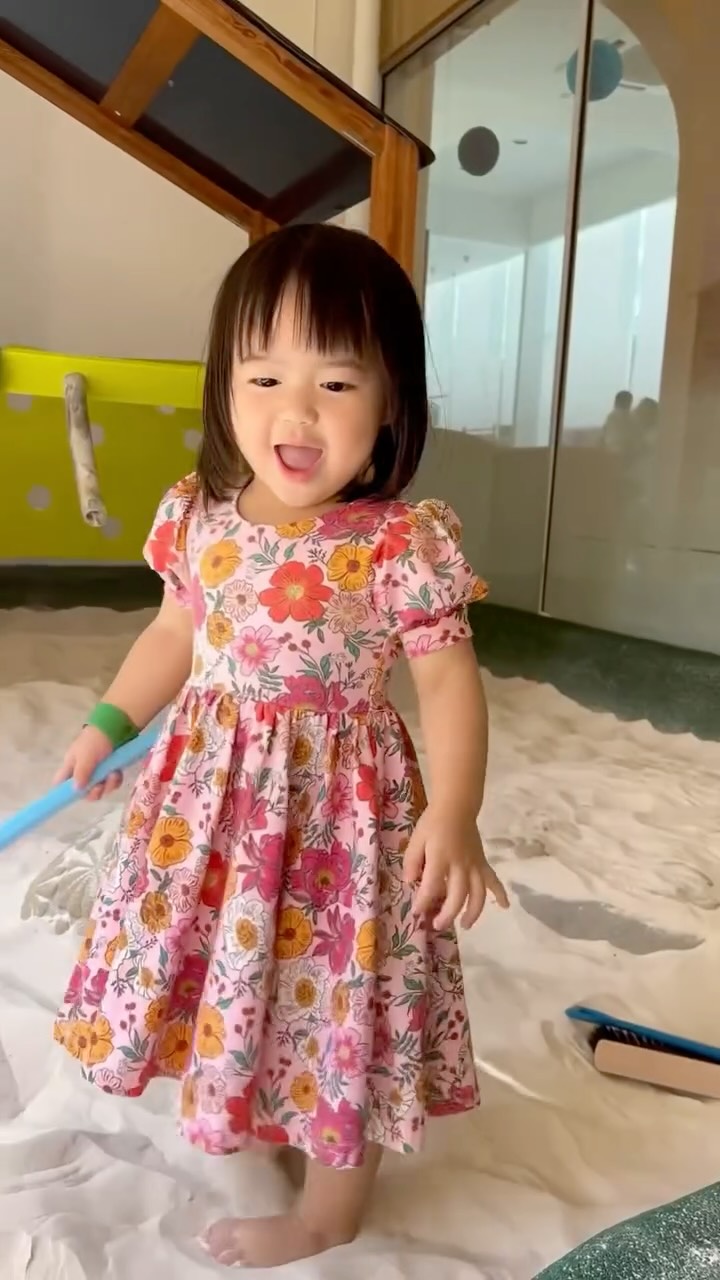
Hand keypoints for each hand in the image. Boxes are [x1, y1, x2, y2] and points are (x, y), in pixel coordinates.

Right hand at [53, 725, 123, 800]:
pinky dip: (115, 780)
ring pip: (100, 788)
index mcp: (71, 766)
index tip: (74, 797)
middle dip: (93, 792)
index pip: (60, 783)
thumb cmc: (95, 740)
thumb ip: (80, 773)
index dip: (64, 793)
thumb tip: (76, 790)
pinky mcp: (111, 770)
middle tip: (99, 787)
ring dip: (107, 785)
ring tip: (113, 775)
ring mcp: (98, 771)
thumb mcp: (85, 756)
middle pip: (84, 791)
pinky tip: (117, 773)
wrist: (116, 727)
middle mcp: (83, 771)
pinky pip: (111, 783)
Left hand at [403, 806, 508, 930]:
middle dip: (448, 914)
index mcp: (440, 858)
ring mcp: (474, 864)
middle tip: (437, 925)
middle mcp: (460, 864)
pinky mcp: (482, 862)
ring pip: (478, 893)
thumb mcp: (416, 839)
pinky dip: (501, 893)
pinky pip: (493, 880)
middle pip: (457, 896)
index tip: (417, 913)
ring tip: (465, 925)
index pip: (431, 886)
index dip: (423, 903)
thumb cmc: (433, 823)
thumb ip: (411, 861)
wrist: (456, 806)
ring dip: (473, 912)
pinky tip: (505, 906)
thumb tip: (410, 882)